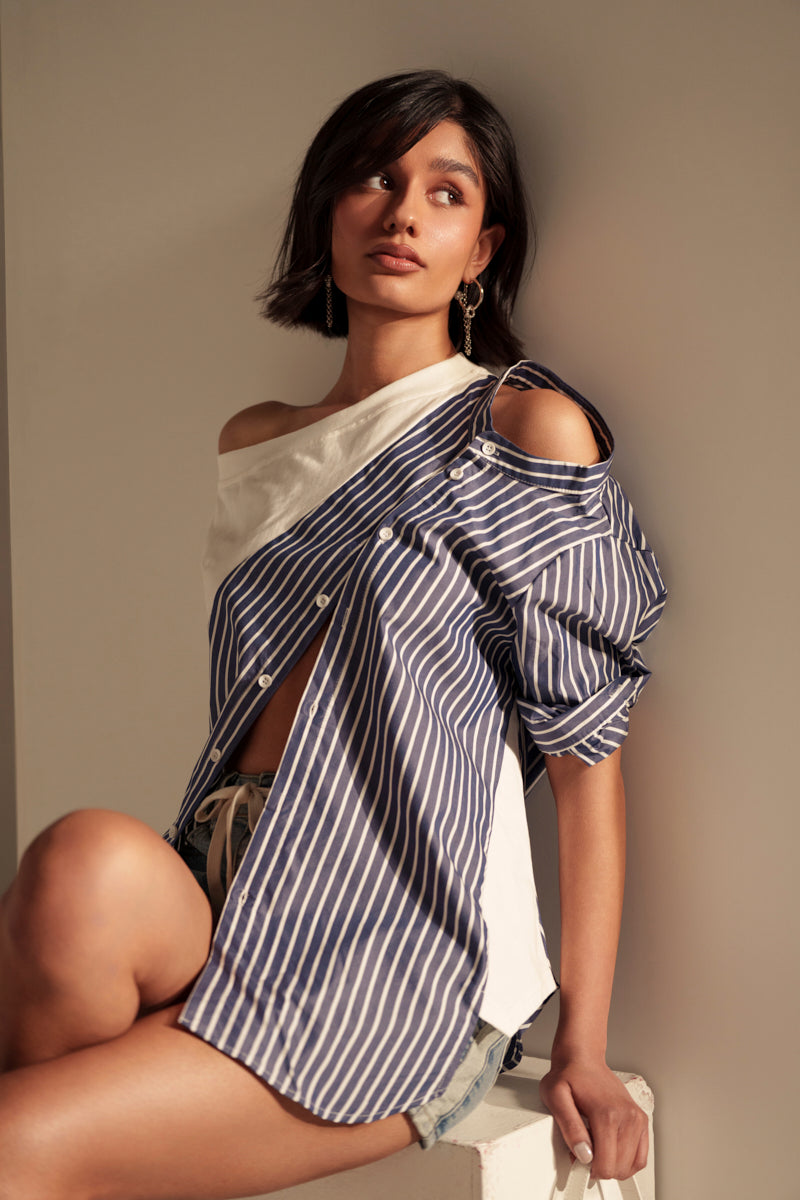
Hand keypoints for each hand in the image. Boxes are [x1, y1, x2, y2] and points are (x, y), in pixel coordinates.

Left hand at [539, 1057, 648, 1180]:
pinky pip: (642, 1156)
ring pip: (633, 1165)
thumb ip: (569, 1127)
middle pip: (619, 1168)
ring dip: (614, 1165)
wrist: (583, 1058)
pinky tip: (612, 1151)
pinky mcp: (641, 1119)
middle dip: (600, 1168)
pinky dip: (628, 1161)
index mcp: (607, 1113)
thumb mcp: (555, 1098)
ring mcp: (637, 1118)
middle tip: (585, 1152)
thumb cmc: (568, 1075)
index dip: (588, 1169)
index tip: (578, 1159)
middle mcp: (627, 1116)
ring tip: (597, 1148)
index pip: (606, 1164)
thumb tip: (583, 1154)